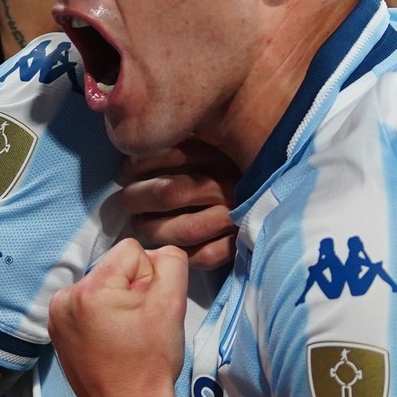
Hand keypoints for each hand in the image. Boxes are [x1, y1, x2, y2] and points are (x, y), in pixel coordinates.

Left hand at [50, 238, 189, 396]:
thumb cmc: (150, 363)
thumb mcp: (172, 305)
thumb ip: (171, 262)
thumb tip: (156, 253)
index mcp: (88, 291)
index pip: (132, 251)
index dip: (150, 278)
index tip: (147, 311)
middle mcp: (64, 299)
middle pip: (114, 268)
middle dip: (131, 290)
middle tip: (138, 327)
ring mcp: (56, 316)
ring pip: (102, 285)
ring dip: (117, 303)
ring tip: (125, 336)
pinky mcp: (57, 329)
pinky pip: (88, 304)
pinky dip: (103, 316)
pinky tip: (111, 341)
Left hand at [120, 141, 238, 271]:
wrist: (271, 194)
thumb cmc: (226, 165)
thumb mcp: (209, 141)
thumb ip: (181, 142)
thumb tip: (135, 148)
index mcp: (221, 154)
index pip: (170, 156)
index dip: (139, 165)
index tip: (125, 172)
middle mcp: (230, 184)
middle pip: (170, 193)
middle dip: (138, 199)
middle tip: (127, 201)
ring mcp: (237, 215)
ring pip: (186, 229)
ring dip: (154, 230)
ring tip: (140, 225)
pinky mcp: (241, 242)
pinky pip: (207, 255)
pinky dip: (183, 254)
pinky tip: (169, 247)